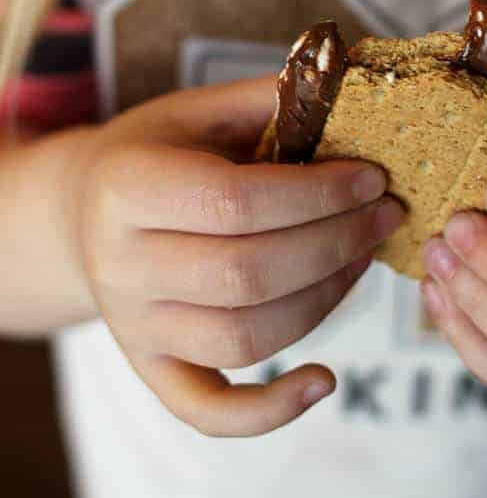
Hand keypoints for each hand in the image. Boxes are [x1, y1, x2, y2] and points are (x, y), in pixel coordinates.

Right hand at [68, 76, 403, 434]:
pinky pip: (207, 409)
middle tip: (387, 213)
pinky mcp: (152, 366)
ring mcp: (134, 327)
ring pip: (245, 337)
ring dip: (325, 299)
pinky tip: (324, 382)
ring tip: (365, 255)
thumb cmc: (156, 152)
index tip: (372, 179)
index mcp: (126, 187)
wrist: (88, 211)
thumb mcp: (198, 111)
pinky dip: (268, 412)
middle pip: (246, 275)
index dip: (317, 195)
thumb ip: (270, 100)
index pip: (235, 203)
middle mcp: (120, 266)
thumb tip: (358, 85)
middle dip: (336, 243)